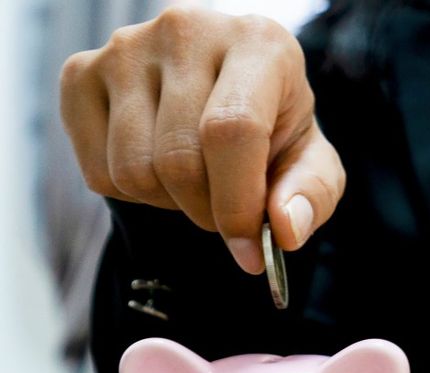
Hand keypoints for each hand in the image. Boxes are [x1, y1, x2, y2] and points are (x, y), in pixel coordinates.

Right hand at [59, 7, 345, 273]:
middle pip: (179, 159)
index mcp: (258, 43)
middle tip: (227, 214)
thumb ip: (311, 194)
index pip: (232, 130)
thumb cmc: (274, 129)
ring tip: (197, 183)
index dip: (238, 204)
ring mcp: (125, 48)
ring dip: (170, 204)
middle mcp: (186, 31)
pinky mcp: (81, 73)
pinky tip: (160, 167)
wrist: (223, 97)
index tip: (249, 248)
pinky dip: (133, 195)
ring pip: (133, 171)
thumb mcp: (311, 160)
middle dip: (207, 212)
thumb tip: (285, 229)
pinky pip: (98, 172)